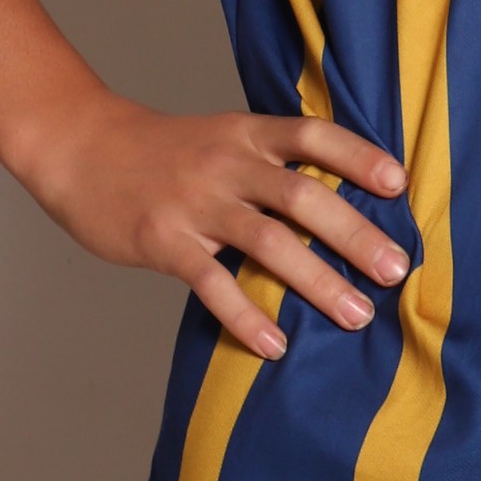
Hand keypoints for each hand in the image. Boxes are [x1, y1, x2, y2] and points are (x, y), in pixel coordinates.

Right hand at [13, 88, 409, 360]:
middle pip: (301, 195)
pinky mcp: (164, 242)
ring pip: (267, 242)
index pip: (313, 135)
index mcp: (246, 134)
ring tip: (357, 316)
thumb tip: (341, 203)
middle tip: (397, 270)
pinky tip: (276, 345)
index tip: (399, 184)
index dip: (358, 156)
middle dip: (354, 234)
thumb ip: (271, 163)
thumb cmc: (163, 152)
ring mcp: (195, 204)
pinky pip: (212, 283)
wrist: (80, 148)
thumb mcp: (221, 137)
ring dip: (317, 281)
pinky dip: (246, 316)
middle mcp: (226, 164)